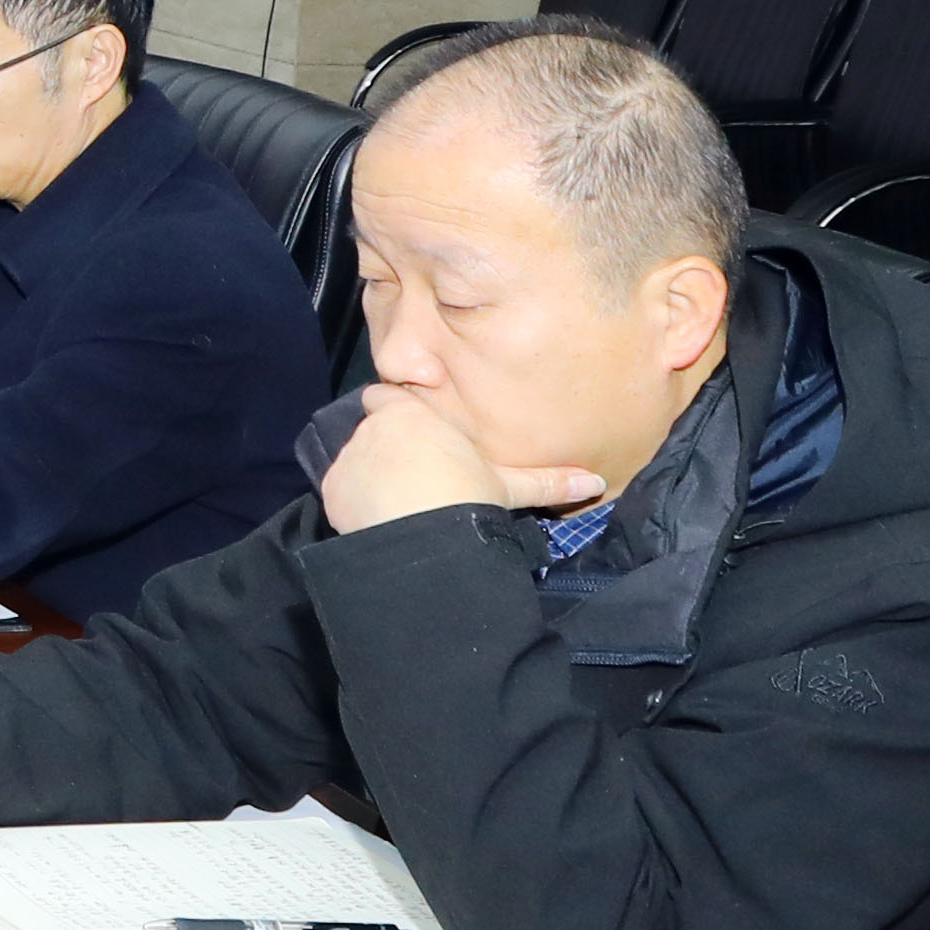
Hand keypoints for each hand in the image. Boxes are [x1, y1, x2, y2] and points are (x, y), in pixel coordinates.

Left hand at [317, 382, 605, 533]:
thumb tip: (596, 483)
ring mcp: (348, 458)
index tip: (409, 432)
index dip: (393, 411)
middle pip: (371, 432)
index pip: (385, 395)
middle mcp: (372, 428)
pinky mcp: (333, 491)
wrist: (425, 534)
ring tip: (399, 506)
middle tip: (413, 479)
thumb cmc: (469, 496)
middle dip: (385, 450)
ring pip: (355, 462)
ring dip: (370, 477)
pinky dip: (355, 505)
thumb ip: (547, 481)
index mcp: (410, 414)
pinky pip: (341, 492)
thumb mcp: (509, 486)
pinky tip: (381, 523)